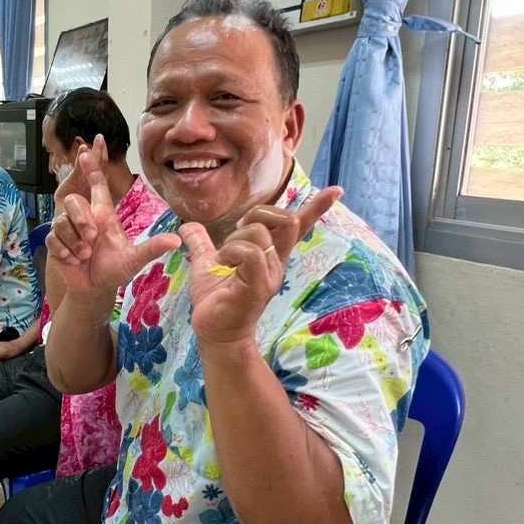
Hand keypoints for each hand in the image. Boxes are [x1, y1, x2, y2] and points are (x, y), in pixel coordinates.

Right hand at [48, 135, 180, 297]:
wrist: (95, 288)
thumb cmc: (115, 269)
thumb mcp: (135, 260)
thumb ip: (152, 248)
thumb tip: (176, 240)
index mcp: (104, 216)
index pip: (97, 186)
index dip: (92, 168)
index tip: (85, 152)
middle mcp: (86, 218)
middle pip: (74, 201)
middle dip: (82, 220)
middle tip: (92, 239)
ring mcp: (69, 230)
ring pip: (62, 221)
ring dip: (74, 241)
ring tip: (85, 255)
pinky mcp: (57, 243)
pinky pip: (53, 238)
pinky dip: (64, 251)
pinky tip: (73, 260)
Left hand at [181, 189, 342, 347]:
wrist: (215, 332)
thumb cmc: (216, 300)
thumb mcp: (207, 264)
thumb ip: (202, 244)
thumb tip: (187, 226)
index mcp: (270, 255)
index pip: (298, 227)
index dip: (316, 208)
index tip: (336, 191)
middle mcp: (276, 263)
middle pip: (285, 219)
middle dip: (258, 214)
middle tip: (236, 234)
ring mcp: (270, 274)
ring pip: (260, 233)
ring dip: (234, 239)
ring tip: (224, 260)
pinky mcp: (259, 286)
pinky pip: (251, 253)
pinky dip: (231, 251)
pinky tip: (224, 265)